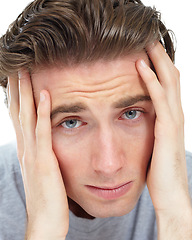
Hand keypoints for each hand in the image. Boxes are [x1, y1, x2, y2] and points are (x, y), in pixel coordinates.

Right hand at [7, 71, 68, 239]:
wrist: (45, 221)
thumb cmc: (46, 195)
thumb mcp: (40, 169)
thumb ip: (40, 153)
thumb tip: (43, 140)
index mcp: (26, 149)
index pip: (18, 116)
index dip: (16, 96)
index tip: (16, 77)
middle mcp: (26, 147)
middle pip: (18, 111)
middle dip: (16, 88)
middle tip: (15, 66)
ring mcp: (33, 153)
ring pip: (27, 116)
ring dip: (25, 93)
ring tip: (24, 71)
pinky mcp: (44, 161)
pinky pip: (43, 132)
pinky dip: (42, 112)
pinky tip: (44, 95)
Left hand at [136, 42, 191, 238]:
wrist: (171, 195)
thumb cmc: (159, 173)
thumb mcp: (154, 146)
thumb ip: (151, 131)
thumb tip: (138, 121)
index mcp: (169, 120)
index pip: (166, 86)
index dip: (159, 68)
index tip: (146, 52)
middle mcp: (174, 116)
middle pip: (170, 79)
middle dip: (161, 58)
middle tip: (150, 39)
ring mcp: (173, 122)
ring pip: (167, 84)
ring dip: (157, 62)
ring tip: (148, 44)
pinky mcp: (166, 130)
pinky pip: (158, 100)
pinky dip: (150, 82)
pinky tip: (140, 68)